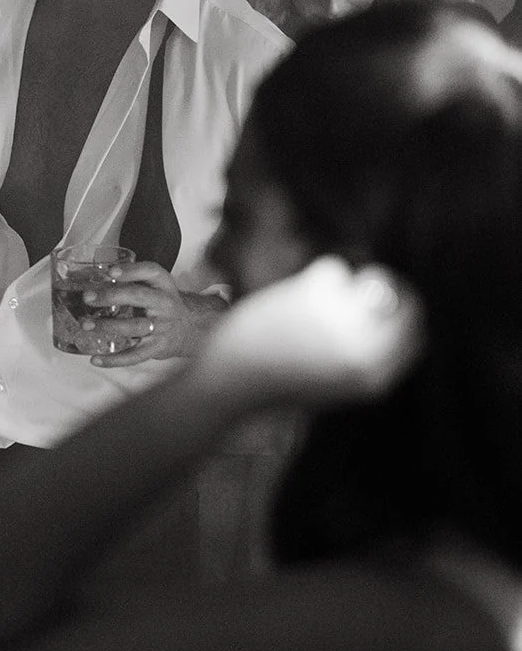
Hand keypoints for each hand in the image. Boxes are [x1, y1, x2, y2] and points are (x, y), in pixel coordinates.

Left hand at [81, 261, 226, 367]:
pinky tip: (96, 359)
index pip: (150, 272)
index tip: (110, 271)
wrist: (190, 328)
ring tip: (86, 324)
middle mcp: (165, 303)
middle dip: (111, 296)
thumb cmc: (163, 304)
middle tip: (88, 298)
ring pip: (133, 327)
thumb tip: (96, 278)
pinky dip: (113, 359)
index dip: (130, 270)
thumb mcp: (156, 286)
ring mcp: (162, 327)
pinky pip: (134, 355)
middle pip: (138, 296)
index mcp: (163, 284)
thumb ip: (133, 280)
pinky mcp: (157, 348)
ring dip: (107, 326)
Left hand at [194, 256, 425, 409]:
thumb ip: (369, 353)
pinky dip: (316, 276)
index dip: (405, 312)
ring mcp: (345, 323)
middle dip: (388, 287)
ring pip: (370, 278)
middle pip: (405, 300)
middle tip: (363, 283)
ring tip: (312, 303)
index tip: (390, 300)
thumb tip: (390, 306)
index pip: (417, 334)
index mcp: (377, 379)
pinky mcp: (318, 297)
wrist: (233, 382)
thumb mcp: (340, 382)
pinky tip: (293, 297)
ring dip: (345, 282)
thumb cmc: (281, 381)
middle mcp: (368, 352)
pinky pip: (334, 268)